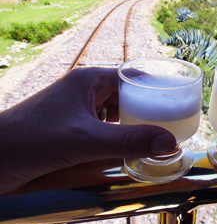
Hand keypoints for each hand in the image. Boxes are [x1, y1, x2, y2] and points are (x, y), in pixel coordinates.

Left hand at [0, 68, 175, 193]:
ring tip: (155, 136)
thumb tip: (170, 143)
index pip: (132, 76)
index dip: (155, 86)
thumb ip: (129, 141)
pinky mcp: (71, 128)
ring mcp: (78, 110)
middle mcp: (85, 91)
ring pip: (115, 113)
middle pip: (126, 95)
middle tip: (172, 123)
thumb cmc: (31, 140)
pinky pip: (103, 127)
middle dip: (148, 109)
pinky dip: (117, 136)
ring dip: (132, 124)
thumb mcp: (85, 140)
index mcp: (90, 80)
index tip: (177, 100)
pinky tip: (127, 147)